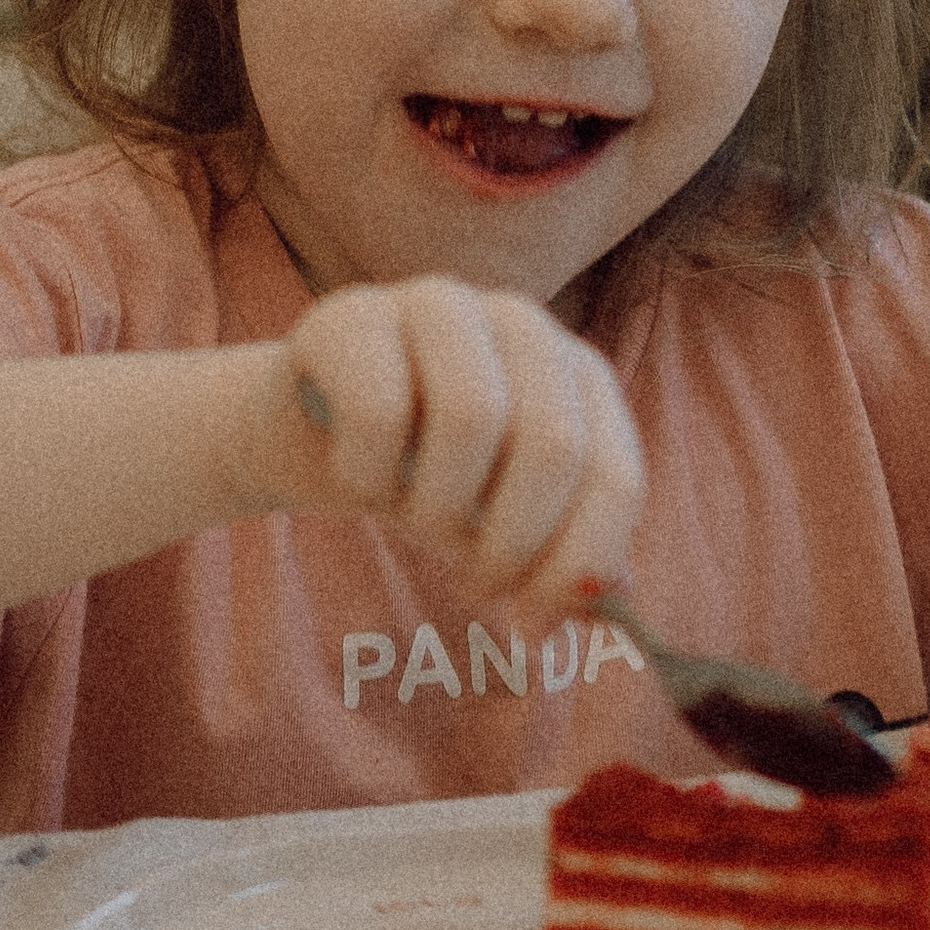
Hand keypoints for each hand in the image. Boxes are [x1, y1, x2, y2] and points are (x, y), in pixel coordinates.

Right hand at [277, 278, 643, 631]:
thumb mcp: (504, 523)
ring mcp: (440, 304)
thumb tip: (610, 601)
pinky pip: (378, 411)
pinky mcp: (356, 314)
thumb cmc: (428, 476)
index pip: (615, 476)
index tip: (534, 624)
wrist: (314, 433)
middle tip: (475, 583)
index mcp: (581, 374)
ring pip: (471, 417)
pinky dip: (366, 474)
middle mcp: (523, 323)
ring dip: (437, 506)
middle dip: (511, 543)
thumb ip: (565, 559)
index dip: (579, 564)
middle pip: (552, 446)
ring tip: (416, 521)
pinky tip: (357, 473)